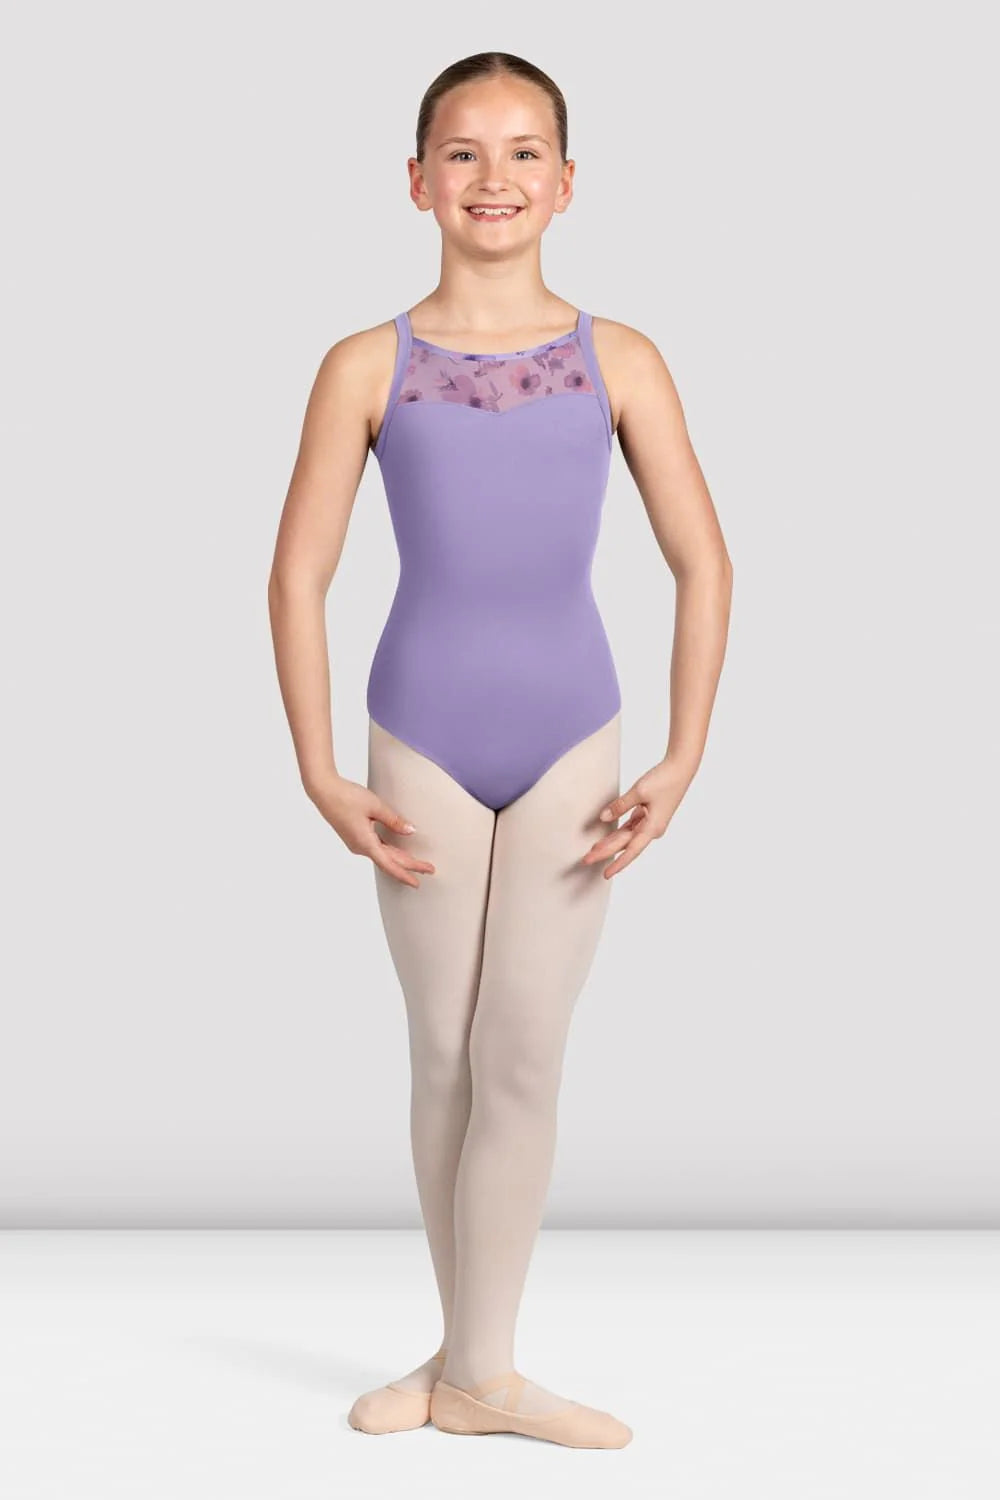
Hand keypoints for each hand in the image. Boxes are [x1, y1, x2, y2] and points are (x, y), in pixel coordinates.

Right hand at [306, 773, 435, 887]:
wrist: (323, 791)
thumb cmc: (346, 796)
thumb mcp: (375, 806)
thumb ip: (394, 820)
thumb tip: (410, 831)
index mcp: (365, 843)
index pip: (390, 865)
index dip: (406, 874)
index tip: (418, 882)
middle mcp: (360, 847)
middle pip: (389, 861)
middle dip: (409, 866)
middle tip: (428, 869)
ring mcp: (356, 842)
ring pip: (382, 855)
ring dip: (399, 859)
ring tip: (416, 863)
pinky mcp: (354, 836)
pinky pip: (375, 848)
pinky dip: (389, 852)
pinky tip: (397, 851)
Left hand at [581, 756, 692, 878]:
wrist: (680, 768)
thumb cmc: (664, 780)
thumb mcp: (639, 792)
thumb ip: (620, 806)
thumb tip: (604, 817)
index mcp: (652, 828)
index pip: (631, 851)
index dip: (617, 863)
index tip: (605, 874)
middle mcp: (652, 830)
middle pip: (624, 845)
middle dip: (605, 852)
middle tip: (586, 860)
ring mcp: (650, 823)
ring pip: (626, 837)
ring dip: (610, 843)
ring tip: (592, 850)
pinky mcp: (649, 815)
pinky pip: (630, 827)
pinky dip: (618, 832)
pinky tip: (606, 837)